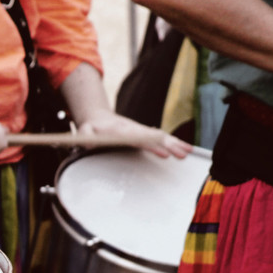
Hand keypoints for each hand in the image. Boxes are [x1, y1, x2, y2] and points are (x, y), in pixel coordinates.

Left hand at [76, 109, 190, 157]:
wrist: (97, 119)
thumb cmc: (91, 128)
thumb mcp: (84, 131)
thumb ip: (85, 136)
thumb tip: (89, 145)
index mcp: (123, 130)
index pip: (140, 137)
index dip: (152, 144)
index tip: (163, 152)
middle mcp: (135, 129)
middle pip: (155, 136)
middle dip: (170, 144)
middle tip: (182, 154)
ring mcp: (140, 131)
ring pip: (161, 136)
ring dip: (175, 144)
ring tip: (188, 152)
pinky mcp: (143, 135)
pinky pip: (160, 138)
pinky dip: (173, 143)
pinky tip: (184, 149)